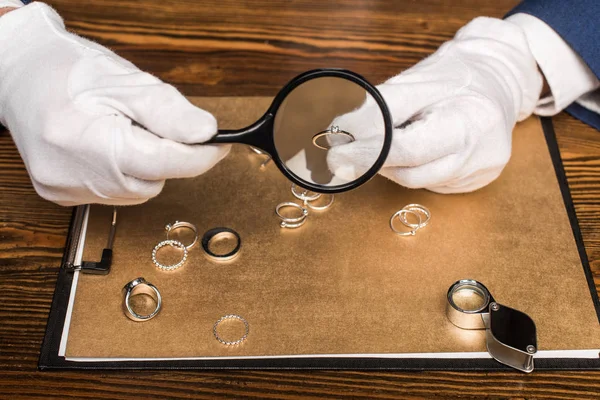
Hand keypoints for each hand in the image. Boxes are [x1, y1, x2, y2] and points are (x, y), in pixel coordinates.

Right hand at [0, 3, 227, 205]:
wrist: (19, 74)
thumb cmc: (68, 70)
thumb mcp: (124, 80)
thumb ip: (168, 111)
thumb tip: (205, 133)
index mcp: (84, 141)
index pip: (161, 163)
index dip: (198, 156)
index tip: (219, 144)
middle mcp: (70, 175)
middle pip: (151, 181)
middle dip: (166, 155)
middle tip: (155, 124)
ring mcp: (63, 190)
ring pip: (137, 191)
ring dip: (145, 165)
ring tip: (123, 130)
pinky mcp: (61, 196)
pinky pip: (115, 193)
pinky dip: (124, 173)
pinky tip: (108, 147)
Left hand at [327, 17, 542, 192]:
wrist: (498, 81)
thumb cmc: (454, 77)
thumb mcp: (416, 82)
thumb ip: (379, 110)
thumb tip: (341, 135)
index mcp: (469, 120)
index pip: (408, 149)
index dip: (368, 153)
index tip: (338, 152)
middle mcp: (480, 153)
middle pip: (410, 172)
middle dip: (375, 161)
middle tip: (346, 152)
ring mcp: (481, 172)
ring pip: (417, 181)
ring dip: (392, 166)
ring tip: (393, 140)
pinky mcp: (476, 183)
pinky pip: (431, 183)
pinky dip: (414, 169)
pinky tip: (419, 149)